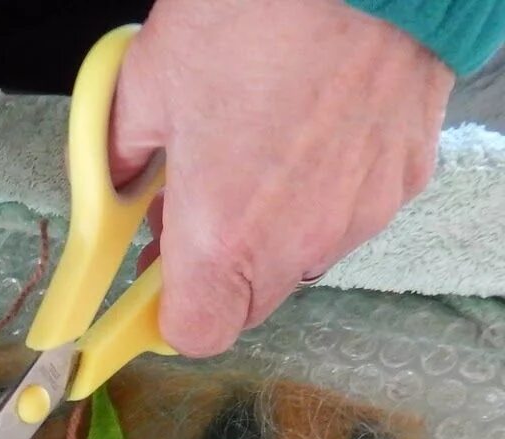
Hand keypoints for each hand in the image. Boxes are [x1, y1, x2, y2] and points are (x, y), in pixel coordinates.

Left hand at [112, 0, 452, 354]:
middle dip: (211, 270)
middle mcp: (296, 242)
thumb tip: (109, 184)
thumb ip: (117, 157)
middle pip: (245, 304)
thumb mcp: (145, 83)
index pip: (194, 334)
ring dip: (266, 231)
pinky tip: (303, 135)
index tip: (145, 288)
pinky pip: (346, 214)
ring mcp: (356, 215)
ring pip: (297, 259)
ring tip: (249, 157)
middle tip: (187, 212)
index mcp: (222, 236)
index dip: (163, 316)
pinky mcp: (401, 179)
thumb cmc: (256, 15)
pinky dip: (319, 194)